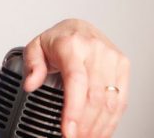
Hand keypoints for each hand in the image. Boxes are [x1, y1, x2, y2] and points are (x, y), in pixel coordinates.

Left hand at [22, 19, 129, 137]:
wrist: (78, 27)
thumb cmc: (57, 40)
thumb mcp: (35, 47)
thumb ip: (31, 65)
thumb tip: (30, 84)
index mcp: (71, 44)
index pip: (76, 80)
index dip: (74, 109)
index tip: (68, 130)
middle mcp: (95, 49)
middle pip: (94, 96)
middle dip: (84, 124)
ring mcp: (112, 57)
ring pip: (109, 101)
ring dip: (98, 126)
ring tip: (85, 137)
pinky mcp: (123, 65)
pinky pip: (121, 99)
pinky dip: (111, 120)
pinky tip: (101, 130)